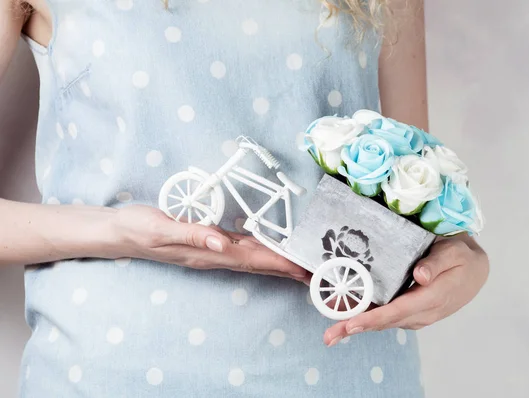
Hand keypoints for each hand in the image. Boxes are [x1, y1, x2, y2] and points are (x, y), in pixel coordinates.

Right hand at [109, 205, 309, 282]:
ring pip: (251, 256)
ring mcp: (210, 249)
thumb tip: (222, 243)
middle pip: (257, 262)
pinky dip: (259, 248)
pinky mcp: (206, 240)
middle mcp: (213, 254)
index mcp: (206, 253)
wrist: (119, 232)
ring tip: (298, 263)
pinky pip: (239, 247)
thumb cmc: (138, 229)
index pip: (250, 259)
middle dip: (285, 267)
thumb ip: (192, 235)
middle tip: (312, 272)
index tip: (301, 270)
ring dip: (276, 260)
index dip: (278, 264)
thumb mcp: (161, 229)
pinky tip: (268, 247)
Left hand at [323, 234, 488, 345]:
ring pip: (383, 322)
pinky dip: (367, 317)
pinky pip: (387, 317)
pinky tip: (348, 315)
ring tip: (332, 329)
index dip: (371, 319)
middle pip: (384, 322)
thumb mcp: (454, 253)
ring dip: (358, 325)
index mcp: (432, 298)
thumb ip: (436, 264)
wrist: (474, 270)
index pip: (397, 311)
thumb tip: (420, 276)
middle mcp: (422, 313)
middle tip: (329, 335)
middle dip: (355, 328)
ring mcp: (417, 315)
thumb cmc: (461, 258)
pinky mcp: (412, 313)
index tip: (350, 325)